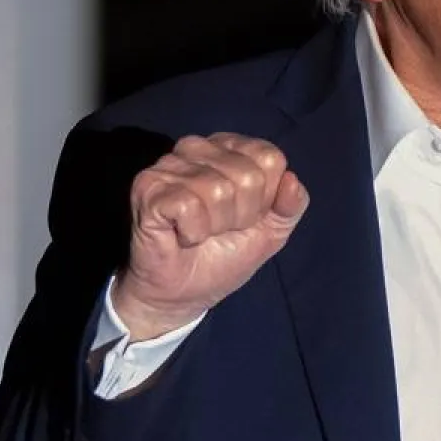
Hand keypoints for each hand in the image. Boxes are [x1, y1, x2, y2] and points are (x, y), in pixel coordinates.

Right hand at [111, 133, 308, 338]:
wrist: (183, 294)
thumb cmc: (224, 255)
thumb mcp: (272, 232)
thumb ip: (291, 206)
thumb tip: (292, 180)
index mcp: (230, 148)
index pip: (270, 158)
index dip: (265, 199)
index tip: (245, 217)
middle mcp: (197, 147)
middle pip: (247, 176)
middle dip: (240, 215)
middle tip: (219, 229)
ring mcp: (168, 164)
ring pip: (217, 190)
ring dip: (214, 226)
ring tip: (200, 233)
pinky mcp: (147, 187)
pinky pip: (188, 206)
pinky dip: (192, 232)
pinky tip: (181, 236)